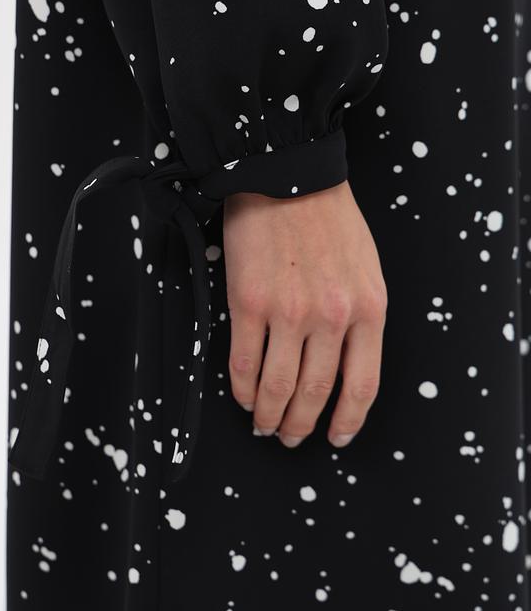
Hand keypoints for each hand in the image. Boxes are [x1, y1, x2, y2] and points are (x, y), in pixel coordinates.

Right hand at [222, 179, 386, 448]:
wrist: (289, 174)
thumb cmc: (329, 216)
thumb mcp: (366, 267)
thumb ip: (360, 316)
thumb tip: (342, 364)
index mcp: (369, 308)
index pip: (363, 385)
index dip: (348, 420)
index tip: (337, 436)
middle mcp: (332, 317)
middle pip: (316, 394)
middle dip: (301, 425)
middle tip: (290, 436)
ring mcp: (288, 312)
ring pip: (277, 387)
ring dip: (268, 414)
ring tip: (263, 423)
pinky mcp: (249, 302)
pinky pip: (243, 363)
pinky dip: (241, 388)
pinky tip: (242, 396)